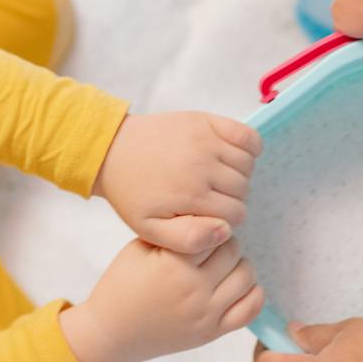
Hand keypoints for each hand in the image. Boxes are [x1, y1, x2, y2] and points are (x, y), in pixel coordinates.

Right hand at [60, 238, 262, 361]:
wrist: (113, 332)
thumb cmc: (122, 286)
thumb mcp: (138, 248)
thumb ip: (173, 233)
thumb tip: (208, 219)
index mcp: (174, 264)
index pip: (213, 232)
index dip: (210, 226)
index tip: (203, 229)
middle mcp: (193, 288)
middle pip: (233, 251)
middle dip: (225, 243)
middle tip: (212, 247)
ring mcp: (206, 313)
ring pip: (246, 276)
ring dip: (239, 265)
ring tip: (223, 266)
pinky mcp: (212, 332)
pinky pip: (251, 310)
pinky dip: (253, 293)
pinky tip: (240, 286)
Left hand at [93, 112, 261, 254]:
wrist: (112, 151)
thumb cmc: (133, 194)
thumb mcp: (151, 229)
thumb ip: (190, 240)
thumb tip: (225, 232)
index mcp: (191, 196)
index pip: (236, 215)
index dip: (226, 219)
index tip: (209, 215)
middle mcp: (202, 166)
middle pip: (244, 190)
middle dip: (231, 198)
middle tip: (209, 196)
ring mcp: (205, 140)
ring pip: (248, 165)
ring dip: (239, 175)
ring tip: (217, 178)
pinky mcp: (205, 121)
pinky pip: (247, 136)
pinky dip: (249, 147)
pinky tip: (231, 157)